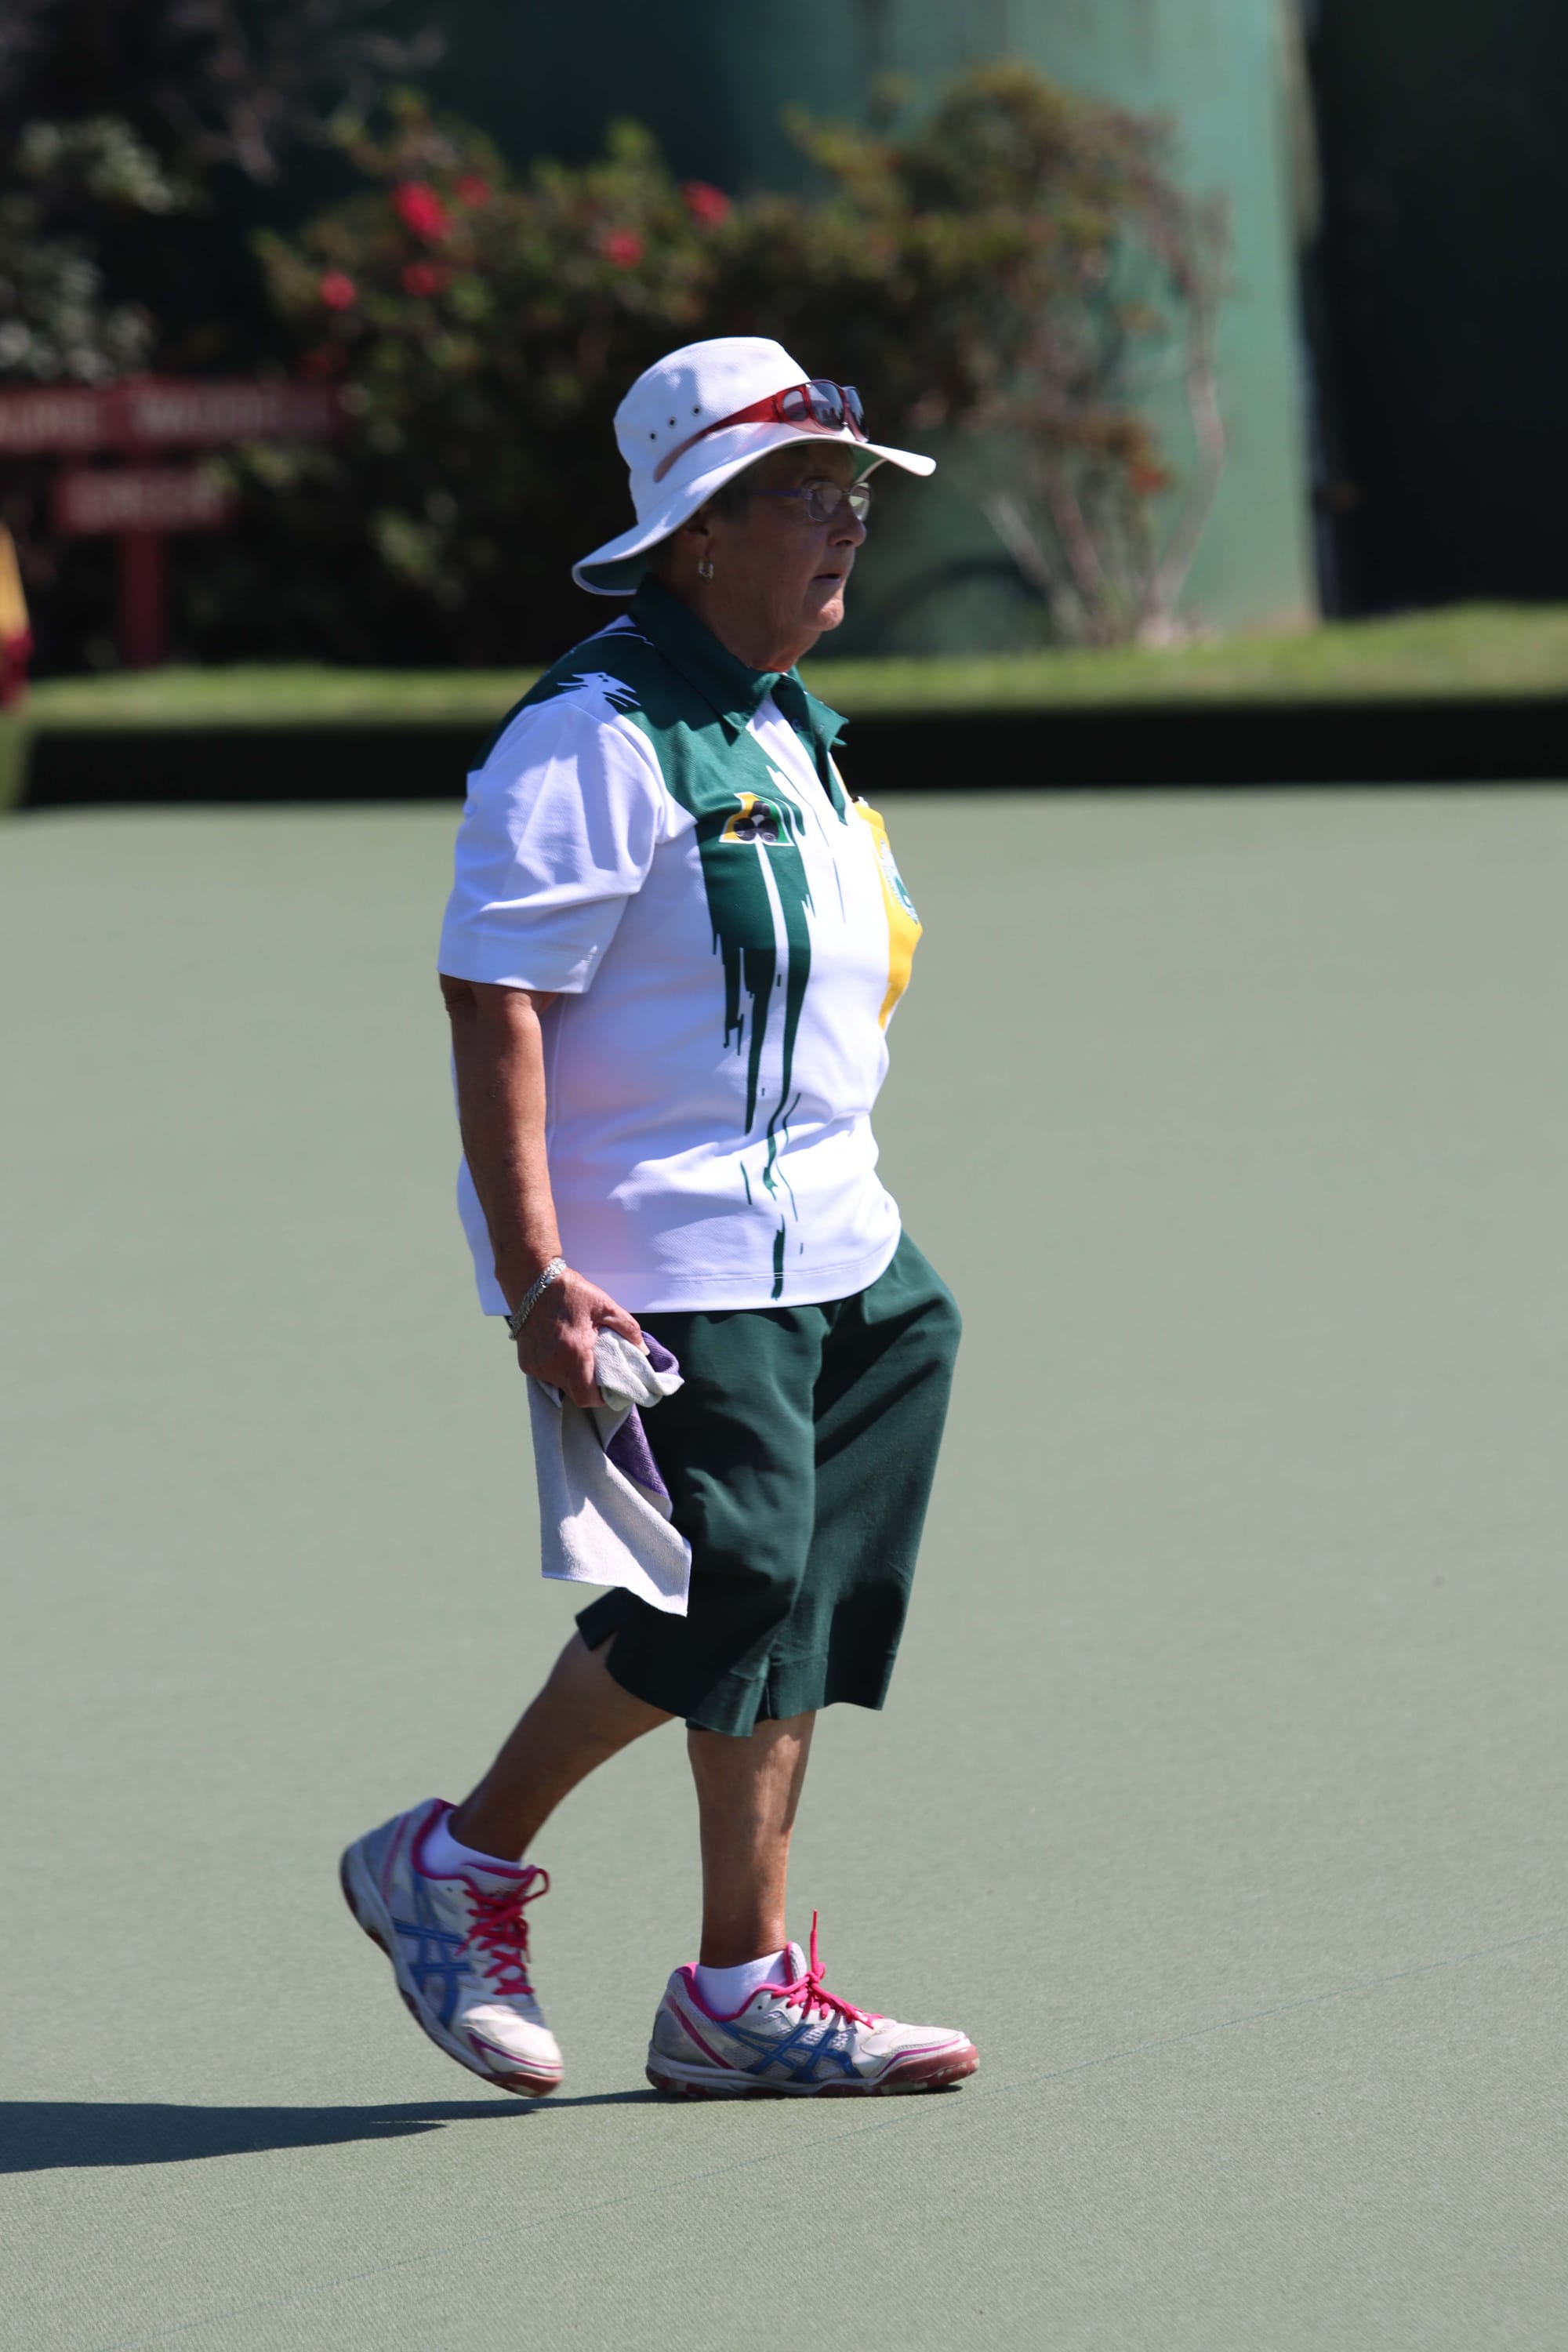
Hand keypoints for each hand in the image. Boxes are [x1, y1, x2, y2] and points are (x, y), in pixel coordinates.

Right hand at [513, 1267, 642, 1406]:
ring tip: (580, 1356)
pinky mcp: (526, 1362)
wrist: (532, 1280)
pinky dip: (558, 1370)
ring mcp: (536, 1365)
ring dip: (573, 1378)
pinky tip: (562, 1351)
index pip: (587, 1397)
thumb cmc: (570, 1292)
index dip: (601, 1397)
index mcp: (574, 1353)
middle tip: (598, 1370)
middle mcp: (552, 1365)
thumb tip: (643, 1349)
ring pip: (560, 1386)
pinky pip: (547, 1376)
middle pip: (575, 1394)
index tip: (610, 1386)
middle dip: (589, 1387)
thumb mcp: (605, 1306)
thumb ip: (628, 1329)